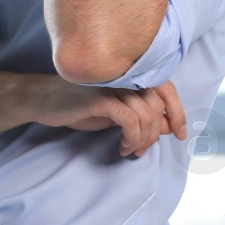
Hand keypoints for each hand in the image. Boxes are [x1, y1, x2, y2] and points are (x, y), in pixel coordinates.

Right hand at [34, 79, 187, 156]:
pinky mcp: (100, 97)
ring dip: (142, 140)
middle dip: (155, 135)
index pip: (167, 89)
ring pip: (147, 115)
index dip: (178, 112)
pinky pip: (130, 119)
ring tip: (129, 148)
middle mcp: (124, 75)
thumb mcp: (116, 111)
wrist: (43, 100)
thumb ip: (142, 114)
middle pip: (158, 106)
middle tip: (140, 150)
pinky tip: (122, 146)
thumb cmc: (80, 105)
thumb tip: (170, 126)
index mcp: (130, 74)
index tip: (180, 135)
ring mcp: (112, 84)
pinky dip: (132, 138)